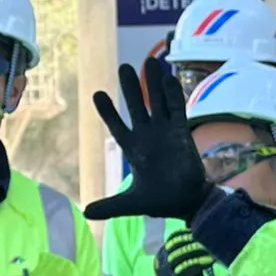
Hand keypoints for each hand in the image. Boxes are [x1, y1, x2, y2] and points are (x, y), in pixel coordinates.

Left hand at [84, 60, 206, 223]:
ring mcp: (165, 131)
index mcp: (133, 149)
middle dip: (131, 88)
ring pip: (157, 102)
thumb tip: (86, 213)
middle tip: (123, 67)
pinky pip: (178, 109)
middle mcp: (148, 136)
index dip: (108, 111)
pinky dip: (174, 95)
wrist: (188, 202)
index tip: (97, 94)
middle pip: (137, 106)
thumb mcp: (132, 203)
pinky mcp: (182, 132)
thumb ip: (111, 206)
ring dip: (154, 84)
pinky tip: (169, 78)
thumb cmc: (161, 201)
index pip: (116, 125)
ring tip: (150, 62)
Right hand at [155, 229, 213, 275]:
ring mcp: (165, 273)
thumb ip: (189, 251)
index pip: (173, 239)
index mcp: (161, 256)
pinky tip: (210, 260)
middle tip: (210, 237)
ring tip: (212, 247)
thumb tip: (204, 233)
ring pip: (182, 255)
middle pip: (177, 245)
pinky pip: (187, 268)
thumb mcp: (186, 263)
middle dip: (194, 240)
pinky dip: (200, 262)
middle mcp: (160, 263)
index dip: (187, 233)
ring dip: (198, 250)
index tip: (202, 231)